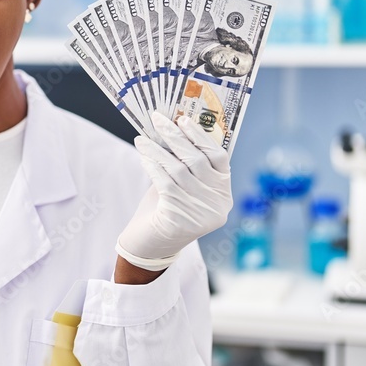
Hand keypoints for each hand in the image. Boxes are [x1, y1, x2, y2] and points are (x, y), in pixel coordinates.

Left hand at [116, 111, 231, 270]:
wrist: (151, 247)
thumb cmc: (166, 210)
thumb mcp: (182, 185)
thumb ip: (183, 162)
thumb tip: (171, 127)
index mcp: (223, 193)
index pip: (219, 157)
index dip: (201, 136)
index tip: (183, 118)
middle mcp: (217, 203)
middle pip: (197, 160)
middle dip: (175, 136)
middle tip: (158, 119)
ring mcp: (201, 213)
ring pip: (178, 170)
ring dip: (157, 150)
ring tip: (142, 138)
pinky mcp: (181, 219)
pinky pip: (165, 183)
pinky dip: (153, 166)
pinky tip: (143, 156)